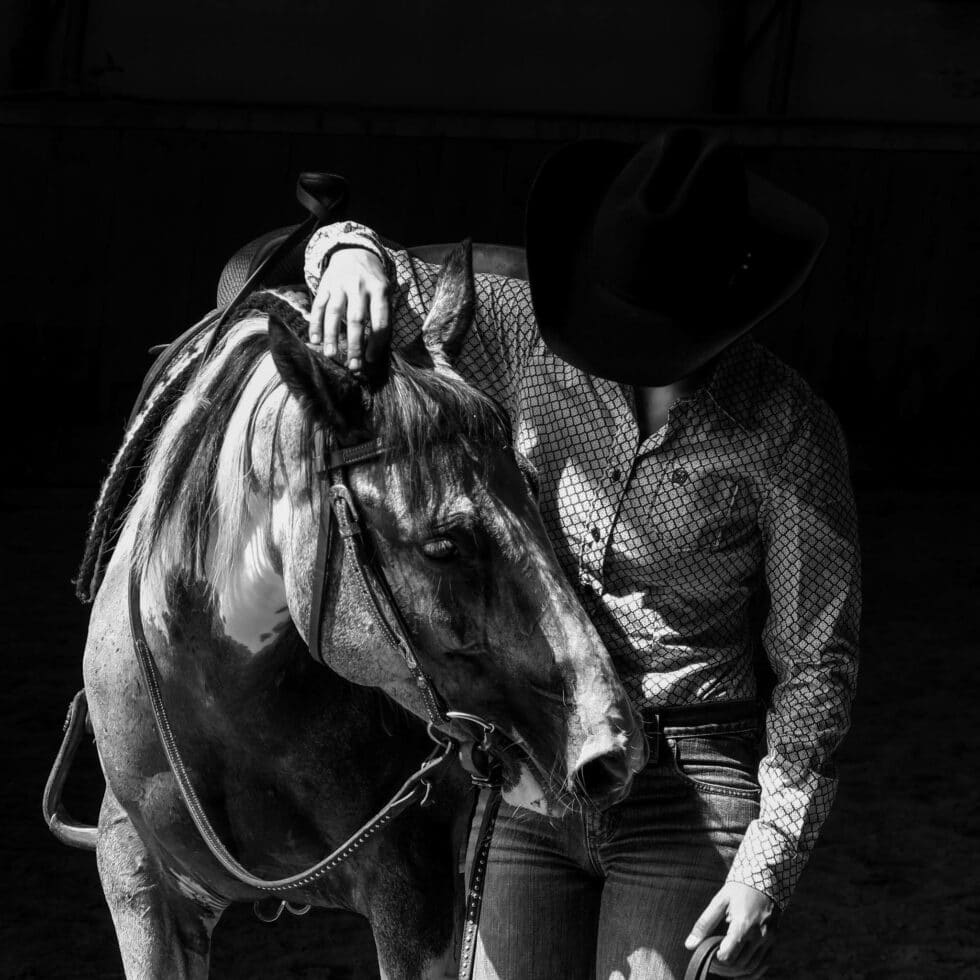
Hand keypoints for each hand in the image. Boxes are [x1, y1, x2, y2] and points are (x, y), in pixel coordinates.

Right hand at [309, 248, 390, 372]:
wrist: (354, 251)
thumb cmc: (373, 281)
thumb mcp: (385, 292)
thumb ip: (383, 315)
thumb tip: (379, 349)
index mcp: (380, 290)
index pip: (380, 321)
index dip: (376, 343)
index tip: (371, 359)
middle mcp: (360, 287)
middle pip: (357, 319)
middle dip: (355, 345)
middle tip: (352, 366)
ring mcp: (340, 285)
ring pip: (335, 313)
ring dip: (332, 336)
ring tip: (331, 355)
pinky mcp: (325, 285)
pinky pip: (318, 306)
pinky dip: (315, 323)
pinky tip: (314, 340)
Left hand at [684, 882, 774, 977]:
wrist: (763, 880)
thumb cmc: (738, 890)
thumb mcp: (719, 902)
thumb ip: (704, 924)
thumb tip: (689, 945)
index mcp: (742, 924)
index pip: (728, 955)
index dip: (716, 959)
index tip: (709, 954)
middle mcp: (758, 935)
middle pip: (739, 964)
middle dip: (723, 968)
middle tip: (713, 963)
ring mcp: (768, 940)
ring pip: (751, 968)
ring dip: (736, 972)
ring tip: (723, 967)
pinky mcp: (773, 942)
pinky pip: (763, 965)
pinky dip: (751, 972)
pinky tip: (739, 970)